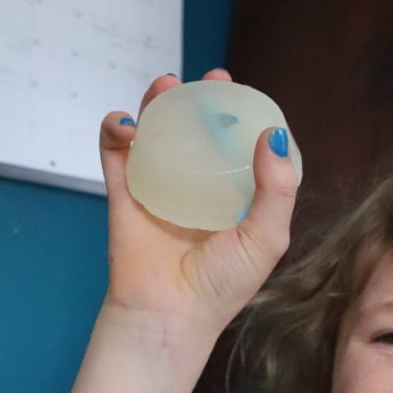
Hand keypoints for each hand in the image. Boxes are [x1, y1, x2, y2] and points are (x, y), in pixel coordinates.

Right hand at [99, 70, 298, 336]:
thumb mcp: (267, 236)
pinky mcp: (124, 196)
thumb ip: (276, 188)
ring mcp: (161, 188)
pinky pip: (117, 156)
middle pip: (197, 132)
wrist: (170, 314)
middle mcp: (199, 188)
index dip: (243, 119)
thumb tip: (272, 136)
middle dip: (202, 100)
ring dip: (157, 105)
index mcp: (235, 198)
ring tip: (165, 86)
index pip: (240, 149)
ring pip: (156, 134)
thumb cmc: (224, 283)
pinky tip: (125, 122)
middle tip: (210, 78)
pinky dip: (115, 132)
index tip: (247, 95)